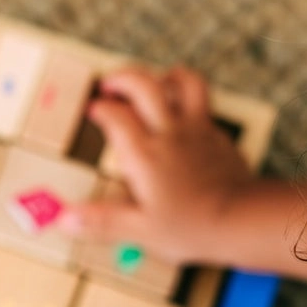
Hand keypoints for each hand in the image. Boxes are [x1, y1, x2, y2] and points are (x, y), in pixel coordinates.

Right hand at [56, 65, 256, 263]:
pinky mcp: (218, 137)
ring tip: (154, 82)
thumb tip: (65, 219)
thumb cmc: (192, 227)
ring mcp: (196, 131)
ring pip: (183, 82)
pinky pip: (203, 106)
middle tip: (111, 83)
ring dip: (166, 76)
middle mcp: (168, 133)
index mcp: (144, 154)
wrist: (240, 220)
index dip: (101, 108)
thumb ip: (102, 221)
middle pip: (143, 84)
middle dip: (123, 77)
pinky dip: (191, 103)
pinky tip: (185, 118)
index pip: (115, 115)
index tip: (94, 111)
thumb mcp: (139, 230)